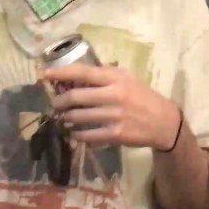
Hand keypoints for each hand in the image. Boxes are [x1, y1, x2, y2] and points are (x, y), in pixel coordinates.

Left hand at [44, 64, 181, 149]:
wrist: (163, 122)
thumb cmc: (142, 97)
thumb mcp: (128, 79)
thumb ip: (106, 75)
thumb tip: (77, 74)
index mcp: (117, 78)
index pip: (84, 73)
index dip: (62, 73)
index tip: (46, 74)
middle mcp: (115, 95)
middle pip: (76, 97)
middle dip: (60, 102)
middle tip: (55, 104)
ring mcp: (114, 116)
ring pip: (78, 117)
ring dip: (66, 118)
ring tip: (65, 118)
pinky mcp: (115, 135)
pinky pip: (87, 135)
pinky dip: (77, 134)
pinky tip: (75, 132)